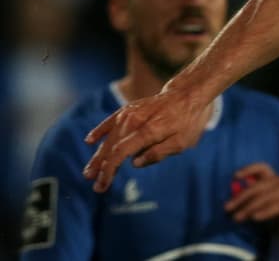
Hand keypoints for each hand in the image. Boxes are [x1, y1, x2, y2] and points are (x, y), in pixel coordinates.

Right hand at [82, 87, 208, 192]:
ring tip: (89, 171)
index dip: (108, 170)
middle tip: (94, 184)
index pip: (120, 153)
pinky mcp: (129, 109)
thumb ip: (159, 153)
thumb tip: (134, 163)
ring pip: (109, 137)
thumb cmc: (188, 120)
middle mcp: (135, 121)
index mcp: (148, 131)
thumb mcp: (183, 142)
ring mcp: (130, 113)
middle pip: (111, 146)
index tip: (102, 184)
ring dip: (99, 155)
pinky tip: (89, 140)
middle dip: (101, 167)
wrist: (189, 93)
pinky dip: (100, 130)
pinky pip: (111, 120)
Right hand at [226, 163, 278, 254]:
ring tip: (229, 208)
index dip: (271, 208)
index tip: (255, 219)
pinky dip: (250, 169)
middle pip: (272, 192)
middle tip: (237, 217)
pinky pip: (262, 169)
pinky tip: (236, 176)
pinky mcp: (271, 179)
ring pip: (263, 183)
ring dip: (244, 194)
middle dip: (253, 204)